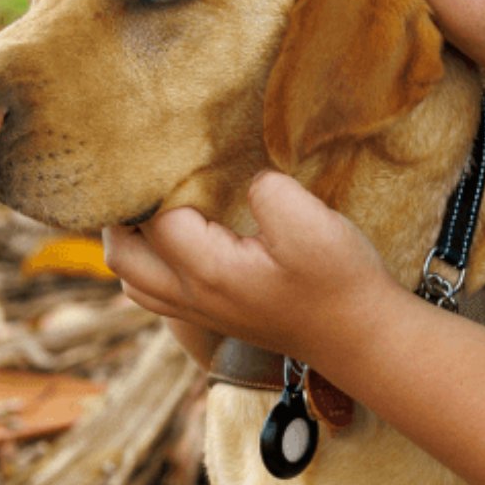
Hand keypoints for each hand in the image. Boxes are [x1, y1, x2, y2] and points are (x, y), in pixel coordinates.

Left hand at [102, 170, 394, 365]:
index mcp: (209, 270)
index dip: (156, 179)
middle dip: (122, 213)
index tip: (171, 147)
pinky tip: (176, 238)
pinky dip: (149, 263)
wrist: (361, 338)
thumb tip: (244, 176)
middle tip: (144, 175)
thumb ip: (266, 189)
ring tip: (152, 204)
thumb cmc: (340, 283)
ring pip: (133, 278)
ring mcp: (201, 312)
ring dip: (131, 241)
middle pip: (123, 254)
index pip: (153, 217)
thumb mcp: (311, 223)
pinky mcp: (215, 316)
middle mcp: (193, 296)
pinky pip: (155, 293)